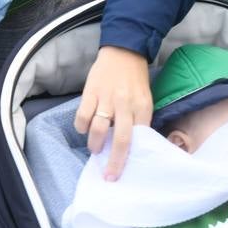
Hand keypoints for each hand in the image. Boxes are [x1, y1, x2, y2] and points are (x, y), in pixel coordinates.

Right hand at [74, 45, 152, 179]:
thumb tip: (135, 145)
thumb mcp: (145, 98)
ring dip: (95, 144)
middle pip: (121, 140)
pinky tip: (84, 128)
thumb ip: (140, 119)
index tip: (127, 171)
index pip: (140, 137)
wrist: (123, 50)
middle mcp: (125, 104)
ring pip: (98, 130)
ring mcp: (106, 98)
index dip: (133, 156)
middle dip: (115, 162)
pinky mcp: (90, 92)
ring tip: (95, 149)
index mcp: (143, 107)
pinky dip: (82, 127)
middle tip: (109, 176)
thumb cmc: (135, 79)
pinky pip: (82, 116)